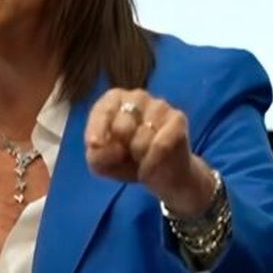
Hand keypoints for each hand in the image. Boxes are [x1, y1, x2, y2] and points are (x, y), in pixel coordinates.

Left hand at [84, 88, 214, 216]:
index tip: (95, 145)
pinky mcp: (178, 119)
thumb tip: (101, 145)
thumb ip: (96, 154)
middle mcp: (138, 96)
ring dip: (138, 157)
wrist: (162, 176)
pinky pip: (160, 145)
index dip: (97, 129)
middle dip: (121, 149)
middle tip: (126, 154)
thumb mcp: (102, 163)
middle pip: (122, 128)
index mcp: (115, 99)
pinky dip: (151, 162)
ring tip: (141, 157)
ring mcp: (160, 106)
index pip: (103, 110)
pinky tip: (149, 168)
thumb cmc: (127, 161)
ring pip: (141, 140)